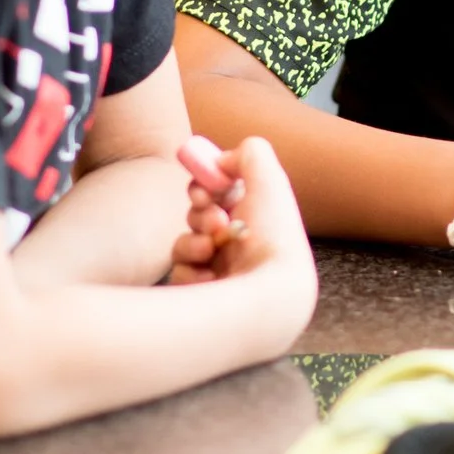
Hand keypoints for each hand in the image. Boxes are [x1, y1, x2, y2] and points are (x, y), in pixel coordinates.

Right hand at [167, 136, 319, 330]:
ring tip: (210, 250)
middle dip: (200, 216)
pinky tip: (209, 276)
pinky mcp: (204, 300)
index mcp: (254, 219)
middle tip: (215, 222)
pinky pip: (180, 276)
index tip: (205, 192)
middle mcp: (239, 246)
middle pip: (197, 219)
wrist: (273, 294)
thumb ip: (248, 154)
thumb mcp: (268, 180)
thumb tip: (222, 161)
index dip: (203, 188)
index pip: (215, 196)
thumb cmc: (274, 237)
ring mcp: (221, 274)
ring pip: (184, 247)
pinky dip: (190, 271)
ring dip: (192, 243)